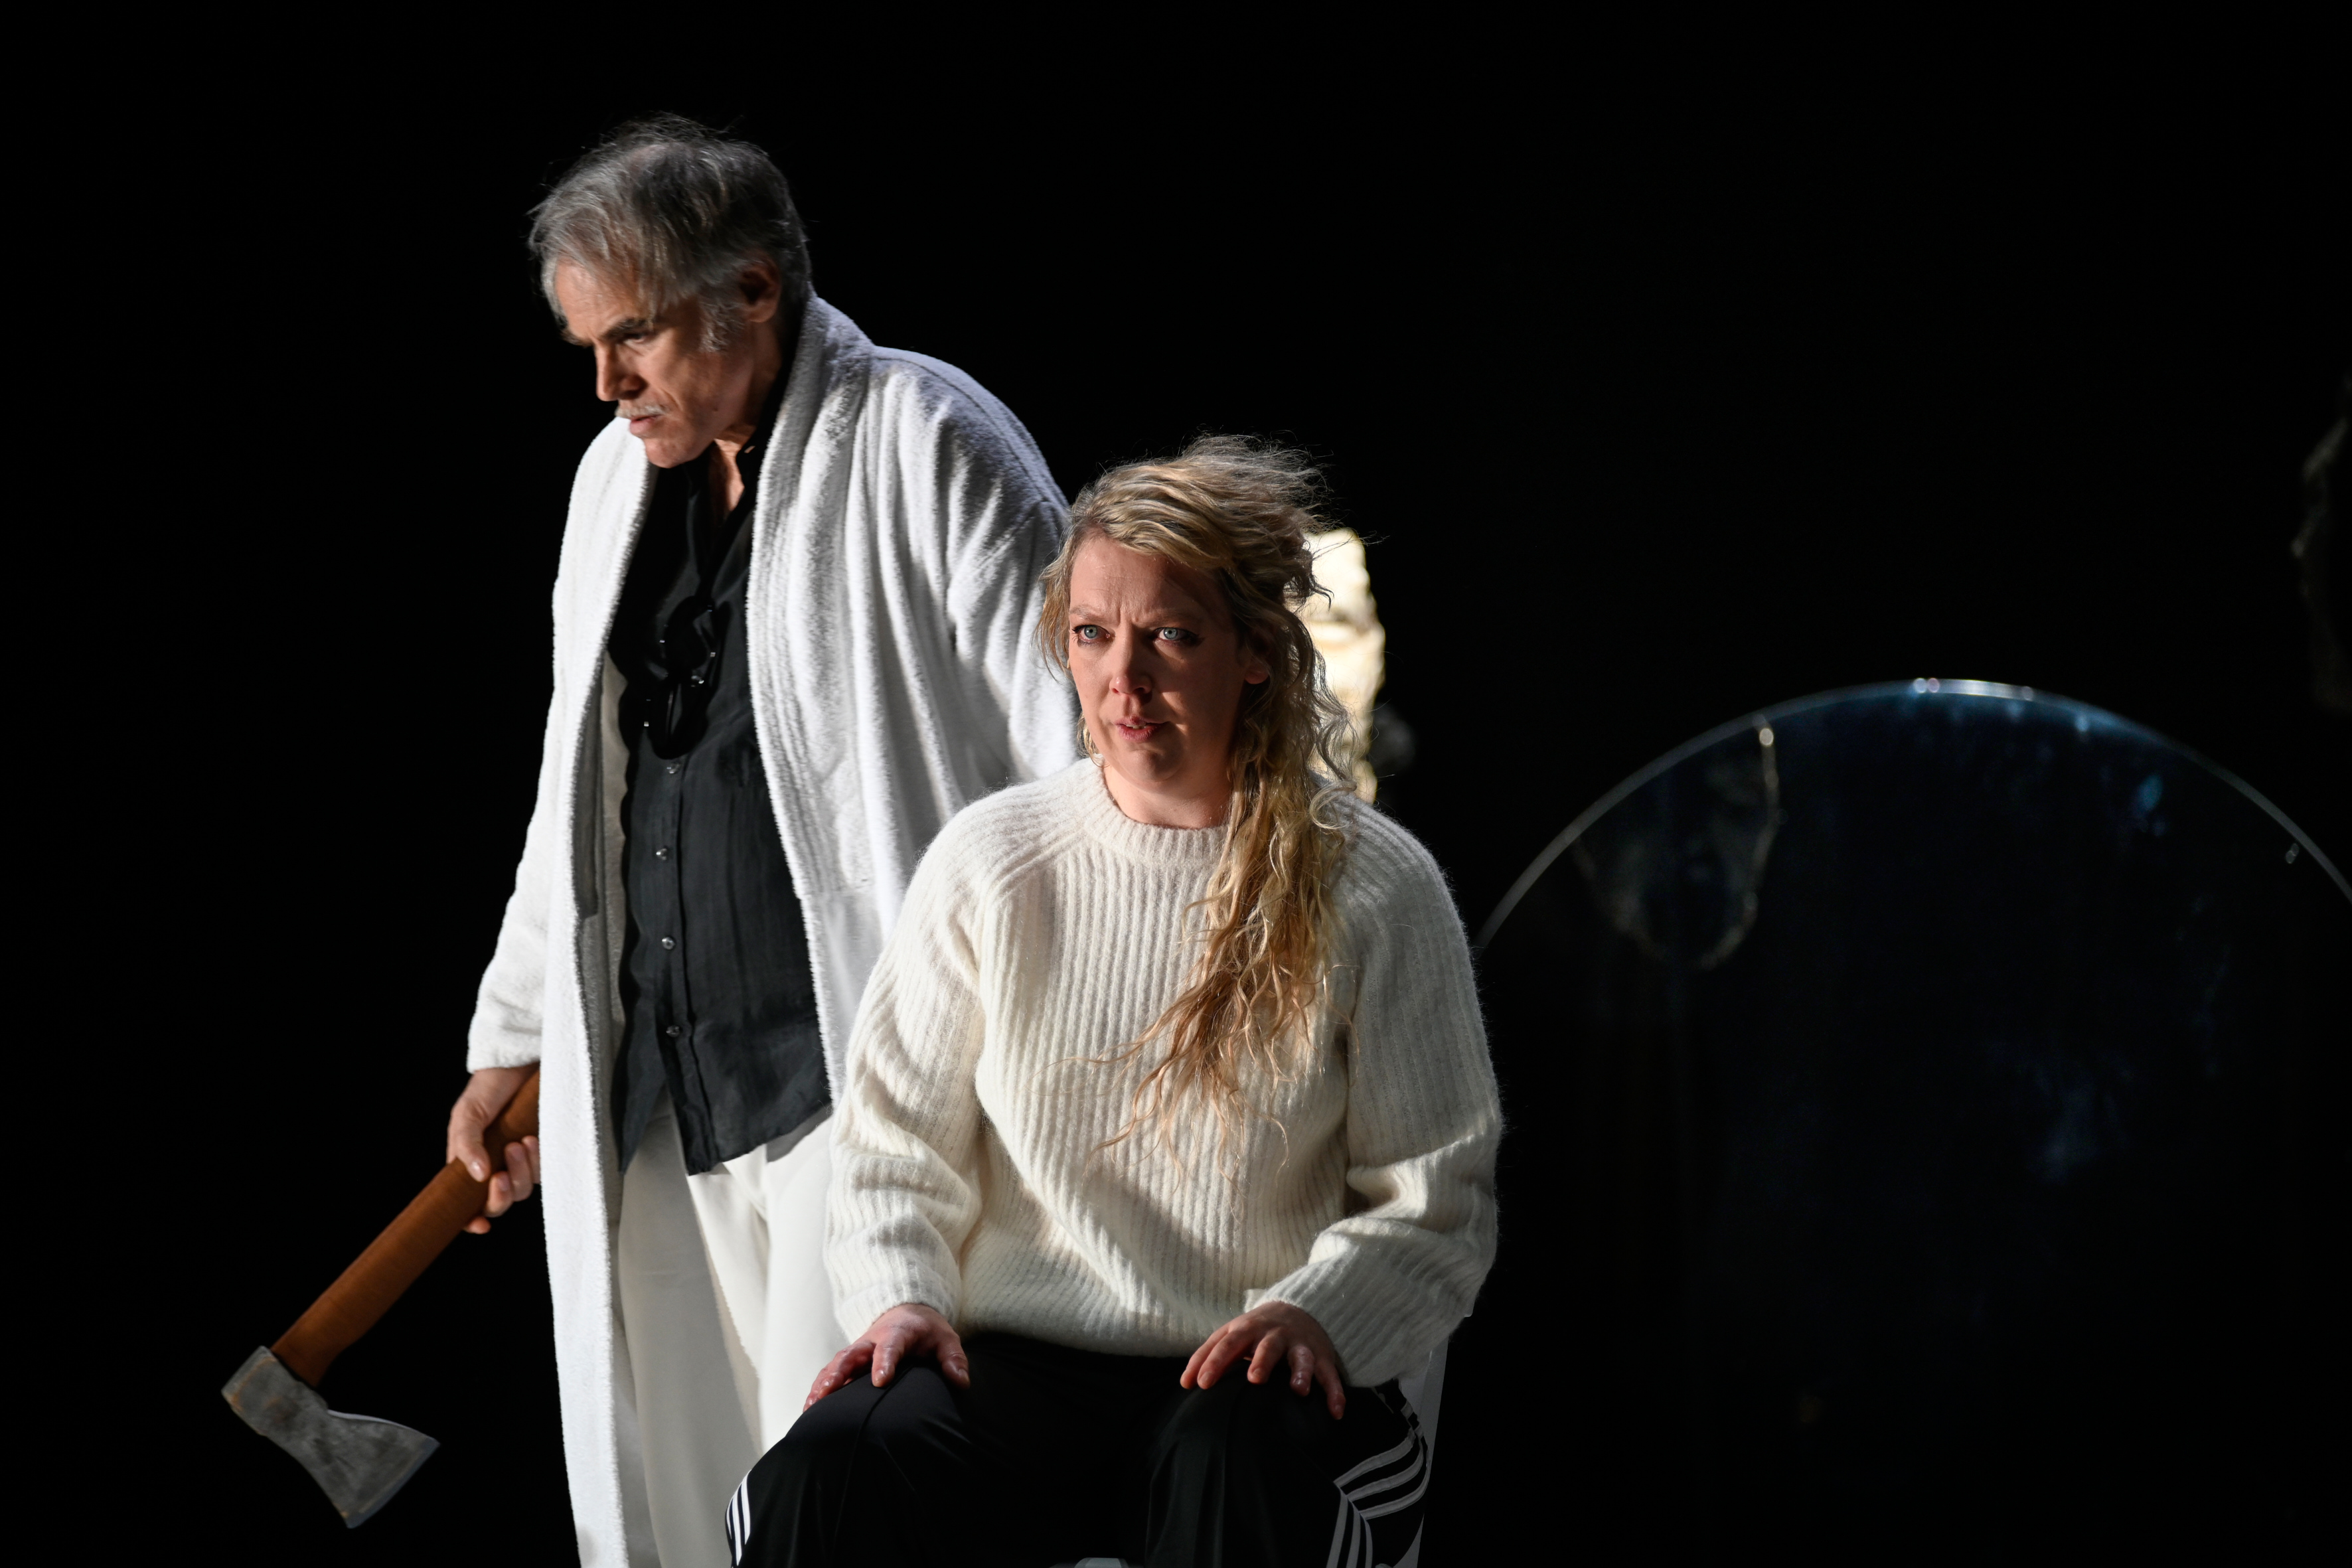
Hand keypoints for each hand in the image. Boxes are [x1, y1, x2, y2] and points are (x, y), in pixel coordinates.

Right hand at [446, 1067, 540, 1234]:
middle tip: (501, 1174)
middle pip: (500, 1202)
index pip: (468, 1204)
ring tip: (518, 1143)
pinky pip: (543, 1171)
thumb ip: (467, 1145)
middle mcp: (493, 1167)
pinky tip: (532, 1140)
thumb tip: (478, 1176)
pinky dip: (538, 1160)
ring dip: (521, 1172)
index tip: (481, 1225)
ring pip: (523, 1189)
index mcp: (469, 1164)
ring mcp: (518, 1161)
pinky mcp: (541, 1151)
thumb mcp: (466, 1114)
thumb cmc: (487, 1089)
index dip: (473, 1219)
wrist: (518, 1065)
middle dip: (502, 1195)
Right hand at [804, 1303, 968, 1410]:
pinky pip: (832, 1372)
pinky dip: (819, 1388)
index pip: (890, 1346)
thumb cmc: (927, 1330)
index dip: (884, 1361)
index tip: (880, 1380)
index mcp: (897, 1332)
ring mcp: (858, 1350)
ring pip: (836, 1364)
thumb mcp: (946, 1338)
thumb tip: (960, 1382)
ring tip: (811, 1407)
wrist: (907, 1312)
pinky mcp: (851, 1360)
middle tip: (828, 1392)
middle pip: (851, 1354)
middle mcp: (872, 1340)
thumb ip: (953, 1359)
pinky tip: (809, 1409)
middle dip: (839, 1373)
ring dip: (823, 1383)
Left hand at [1182, 1301, 1345, 1419]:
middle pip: (1268, 1347)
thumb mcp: (1231, 1335)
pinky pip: (1330, 1375)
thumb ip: (1208, 1356)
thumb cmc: (1255, 1332)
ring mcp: (1300, 1346)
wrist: (1299, 1308)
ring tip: (1299, 1390)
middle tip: (1255, 1379)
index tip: (1202, 1384)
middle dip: (1262, 1361)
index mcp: (1248, 1329)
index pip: (1228, 1345)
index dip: (1215, 1362)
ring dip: (1301, 1373)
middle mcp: (1275, 1335)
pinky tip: (1335, 1411)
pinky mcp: (1322, 1357)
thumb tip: (1184, 1385)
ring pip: (1302, 1358)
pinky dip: (1335, 1393)